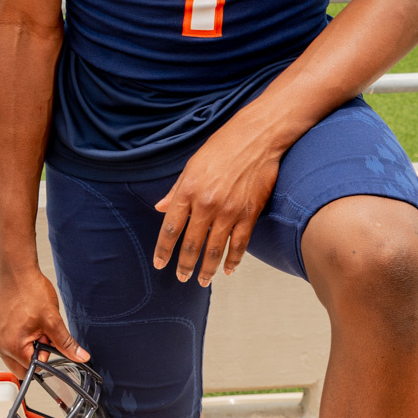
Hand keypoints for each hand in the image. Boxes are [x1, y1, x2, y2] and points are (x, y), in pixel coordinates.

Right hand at [0, 265, 87, 373]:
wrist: (15, 270)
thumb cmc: (28, 290)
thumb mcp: (53, 319)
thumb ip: (66, 342)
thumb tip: (80, 356)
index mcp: (12, 346)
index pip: (34, 368)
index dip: (46, 354)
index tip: (50, 339)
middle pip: (23, 367)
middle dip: (37, 354)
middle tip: (43, 333)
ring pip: (17, 356)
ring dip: (29, 346)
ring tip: (35, 326)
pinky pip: (11, 344)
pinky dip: (22, 339)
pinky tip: (27, 322)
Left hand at [153, 116, 280, 285]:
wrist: (257, 137)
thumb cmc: (223, 146)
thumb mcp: (192, 165)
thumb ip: (176, 190)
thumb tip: (160, 208)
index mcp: (188, 191)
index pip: (170, 229)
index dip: (163, 249)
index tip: (160, 263)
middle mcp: (206, 204)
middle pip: (191, 244)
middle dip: (184, 265)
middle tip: (181, 278)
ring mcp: (229, 211)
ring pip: (215, 249)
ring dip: (207, 269)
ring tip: (201, 280)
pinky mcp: (249, 213)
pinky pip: (239, 244)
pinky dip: (233, 259)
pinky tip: (228, 270)